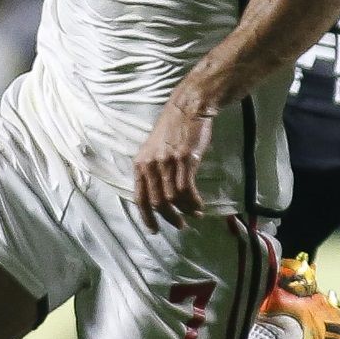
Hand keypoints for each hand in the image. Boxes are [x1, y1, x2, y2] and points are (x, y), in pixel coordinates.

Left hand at [133, 99, 213, 231]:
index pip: (140, 197)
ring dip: (185, 210)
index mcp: (140, 163)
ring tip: (194, 214)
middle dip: (170, 217)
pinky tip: (200, 205)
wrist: (188, 107)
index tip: (154, 230)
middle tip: (180, 224)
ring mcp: (168, 162)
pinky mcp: (186, 160)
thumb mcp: (154, 149)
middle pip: (158, 201)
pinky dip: (194, 202)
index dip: (146, 217)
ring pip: (174, 198)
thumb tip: (160, 194)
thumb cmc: (173, 128)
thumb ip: (153, 169)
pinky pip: (187, 189)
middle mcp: (151, 165)